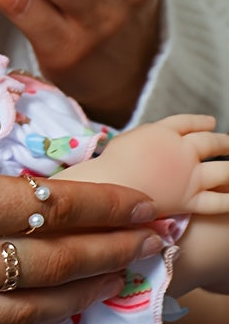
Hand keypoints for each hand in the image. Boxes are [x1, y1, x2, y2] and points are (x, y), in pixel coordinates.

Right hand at [73, 115, 228, 217]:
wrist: (105, 186)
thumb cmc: (109, 163)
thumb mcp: (127, 138)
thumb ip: (148, 135)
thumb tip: (159, 137)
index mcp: (164, 133)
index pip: (188, 123)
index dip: (201, 122)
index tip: (210, 122)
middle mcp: (182, 152)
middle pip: (211, 143)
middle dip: (223, 142)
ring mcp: (188, 176)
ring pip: (223, 170)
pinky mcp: (188, 199)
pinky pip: (218, 202)